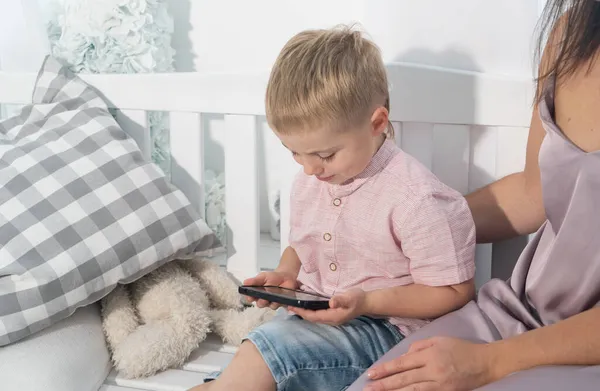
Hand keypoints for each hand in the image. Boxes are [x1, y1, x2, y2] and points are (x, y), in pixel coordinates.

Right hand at [242, 271, 298, 309]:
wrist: (285, 277)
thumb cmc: (272, 278)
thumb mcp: (262, 277)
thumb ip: (255, 281)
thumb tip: (245, 282)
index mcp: (257, 294)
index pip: (251, 298)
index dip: (250, 298)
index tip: (250, 297)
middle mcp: (264, 300)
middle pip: (261, 304)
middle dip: (262, 302)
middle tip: (264, 299)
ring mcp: (274, 302)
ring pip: (272, 306)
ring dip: (274, 302)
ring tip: (277, 298)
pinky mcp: (284, 303)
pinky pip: (286, 306)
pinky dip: (289, 308)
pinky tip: (291, 307)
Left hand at [288, 288, 365, 325]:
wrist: (368, 302)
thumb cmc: (358, 299)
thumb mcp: (350, 297)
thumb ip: (341, 300)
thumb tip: (331, 302)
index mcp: (333, 317)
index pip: (314, 316)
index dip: (302, 312)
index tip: (292, 307)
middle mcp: (331, 319)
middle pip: (312, 318)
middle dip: (300, 313)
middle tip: (288, 306)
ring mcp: (332, 318)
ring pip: (315, 317)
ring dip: (304, 312)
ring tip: (294, 306)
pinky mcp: (333, 314)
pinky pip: (318, 314)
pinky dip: (310, 311)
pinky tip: (306, 305)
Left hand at [363, 337, 495, 390]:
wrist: (485, 362)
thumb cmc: (461, 348)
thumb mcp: (439, 340)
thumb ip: (419, 346)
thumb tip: (404, 356)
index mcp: (429, 354)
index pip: (402, 363)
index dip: (385, 369)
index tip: (371, 374)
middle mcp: (432, 369)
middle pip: (403, 379)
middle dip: (384, 384)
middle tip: (368, 388)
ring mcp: (439, 384)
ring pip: (412, 390)